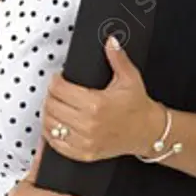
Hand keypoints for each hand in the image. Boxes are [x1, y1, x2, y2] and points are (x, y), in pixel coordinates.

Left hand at [42, 35, 162, 160]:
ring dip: (48, 114)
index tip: (58, 78)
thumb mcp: (130, 78)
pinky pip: (57, 144)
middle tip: (56, 91)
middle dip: (51, 96)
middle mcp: (89, 124)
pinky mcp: (84, 153)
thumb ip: (117, 58)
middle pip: (52, 106)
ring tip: (55, 106)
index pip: (60, 90)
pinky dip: (51, 134)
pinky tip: (56, 125)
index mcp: (96, 104)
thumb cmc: (137, 106)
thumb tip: (111, 41)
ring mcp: (85, 141)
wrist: (148, 132)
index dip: (55, 81)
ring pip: (51, 125)